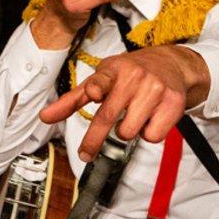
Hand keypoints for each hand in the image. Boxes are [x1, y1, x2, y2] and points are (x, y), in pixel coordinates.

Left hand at [40, 46, 208, 161]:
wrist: (171, 64)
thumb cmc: (130, 73)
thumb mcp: (102, 79)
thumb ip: (73, 100)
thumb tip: (45, 117)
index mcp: (113, 69)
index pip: (102, 78)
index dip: (97, 87)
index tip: (94, 94)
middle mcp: (134, 77)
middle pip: (109, 116)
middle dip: (94, 140)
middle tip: (85, 154)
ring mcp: (155, 89)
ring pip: (129, 131)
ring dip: (127, 131)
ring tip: (133, 116)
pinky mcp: (173, 103)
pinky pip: (152, 135)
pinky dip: (148, 133)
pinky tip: (150, 118)